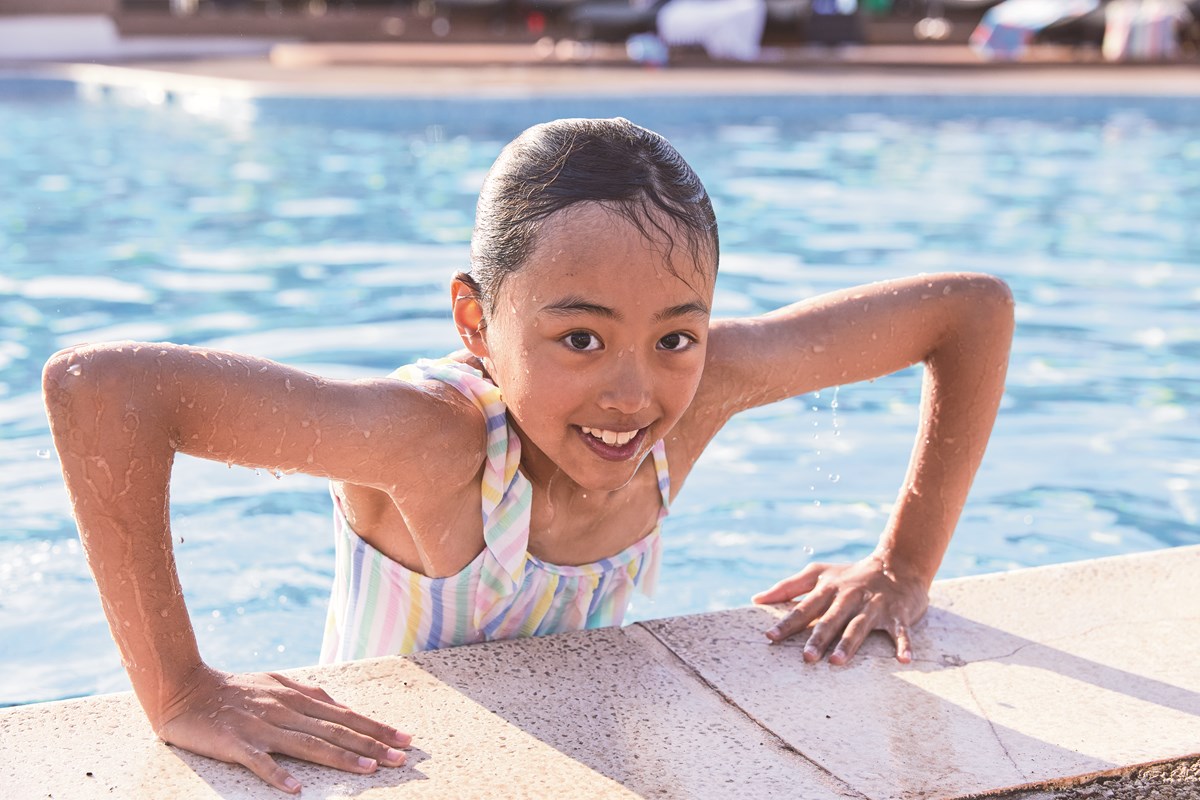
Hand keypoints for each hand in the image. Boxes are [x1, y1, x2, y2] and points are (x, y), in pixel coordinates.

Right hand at [154, 665, 411, 793]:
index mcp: (296, 697)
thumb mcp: (277, 684)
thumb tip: (341, 708)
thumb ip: (309, 695)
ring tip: (368, 770)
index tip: (404, 738)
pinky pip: (258, 762)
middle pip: (335, 730)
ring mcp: (260, 727)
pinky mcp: (234, 743)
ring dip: (340, 758)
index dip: (376, 727)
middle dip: (371, 744)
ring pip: (307, 744)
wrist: (184, 687)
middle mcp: (284, 710)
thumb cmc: (235, 689)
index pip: (345, 715)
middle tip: (401, 757)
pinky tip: (296, 790)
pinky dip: (277, 775)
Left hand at [751, 555, 928, 665]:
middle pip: (831, 619)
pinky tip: (904, 660)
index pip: (804, 607)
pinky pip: (900, 631)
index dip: (787, 623)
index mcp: (829, 589)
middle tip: (806, 657)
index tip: (770, 637)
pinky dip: (903, 644)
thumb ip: (788, 587)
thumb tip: (756, 599)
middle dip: (818, 638)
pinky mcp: (897, 613)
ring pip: (859, 626)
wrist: (897, 564)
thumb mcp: (819, 574)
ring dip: (849, 644)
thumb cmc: (851, 575)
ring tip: (837, 661)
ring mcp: (874, 605)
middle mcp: (849, 597)